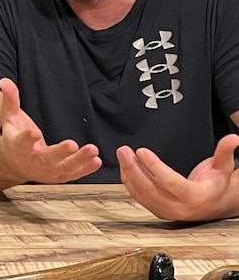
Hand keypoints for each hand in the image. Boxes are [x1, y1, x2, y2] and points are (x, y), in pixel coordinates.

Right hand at [0, 78, 101, 183]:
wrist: (15, 163)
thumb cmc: (13, 137)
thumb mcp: (9, 117)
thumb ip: (10, 99)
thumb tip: (4, 81)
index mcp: (18, 148)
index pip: (22, 143)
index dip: (28, 138)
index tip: (35, 133)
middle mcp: (32, 162)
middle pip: (46, 158)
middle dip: (59, 152)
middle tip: (72, 144)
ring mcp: (47, 171)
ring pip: (64, 167)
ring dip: (79, 160)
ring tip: (92, 150)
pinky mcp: (59, 176)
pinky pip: (73, 174)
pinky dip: (85, 169)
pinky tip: (96, 160)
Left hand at [117, 133, 238, 220]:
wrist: (215, 204)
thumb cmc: (217, 184)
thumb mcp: (223, 167)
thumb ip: (225, 152)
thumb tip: (234, 138)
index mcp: (195, 197)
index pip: (170, 182)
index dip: (154, 166)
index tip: (141, 150)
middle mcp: (179, 208)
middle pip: (150, 189)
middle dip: (134, 168)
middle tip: (124, 150)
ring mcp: (167, 211)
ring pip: (142, 194)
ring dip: (128, 174)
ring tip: (122, 155)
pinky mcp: (158, 211)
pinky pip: (140, 198)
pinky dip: (129, 183)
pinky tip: (125, 167)